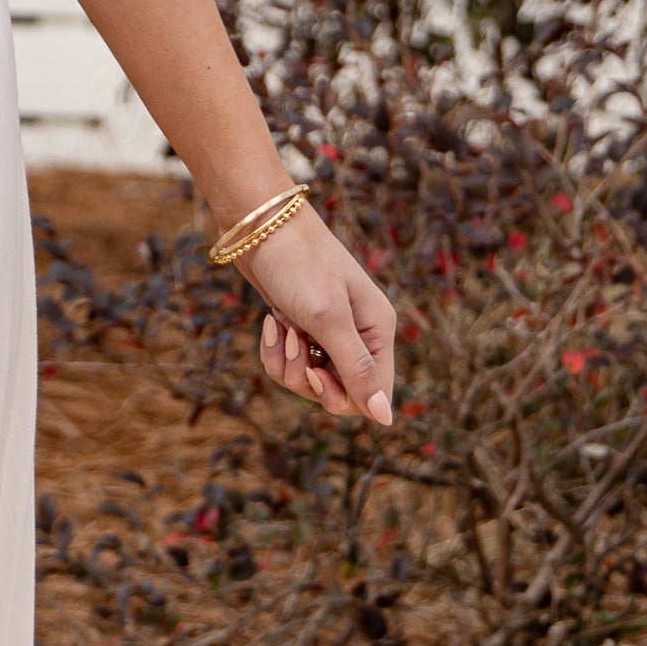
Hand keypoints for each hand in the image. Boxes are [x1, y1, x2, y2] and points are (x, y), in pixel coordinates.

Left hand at [245, 208, 394, 426]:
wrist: (260, 226)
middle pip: (337, 393)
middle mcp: (359, 335)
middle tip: (295, 342)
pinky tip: (270, 321)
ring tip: (280, 326)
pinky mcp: (301, 329)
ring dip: (286, 361)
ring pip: (307, 380)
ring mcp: (328, 333)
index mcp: (378, 331)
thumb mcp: (329, 319)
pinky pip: (289, 363)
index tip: (316, 373)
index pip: (373, 395)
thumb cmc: (300, 265)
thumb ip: (356, 370)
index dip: (342, 396)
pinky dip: (274, 349)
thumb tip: (386, 419)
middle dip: (306, 377)